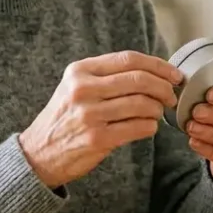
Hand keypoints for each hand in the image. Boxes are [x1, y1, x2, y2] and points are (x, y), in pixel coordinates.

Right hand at [19, 50, 181, 187]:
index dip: (158, 65)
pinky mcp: (97, 138)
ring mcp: (90, 114)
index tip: (174, 75)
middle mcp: (83, 89)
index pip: (129, 59)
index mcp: (80, 71)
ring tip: (156, 113)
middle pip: (139, 80)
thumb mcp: (75, 87)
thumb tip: (153, 71)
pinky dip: (150, 127)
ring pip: (142, 104)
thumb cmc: (65, 118)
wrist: (38, 153)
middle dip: (164, 88)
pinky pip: (138, 127)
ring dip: (157, 110)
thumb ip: (106, 75)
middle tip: (171, 96)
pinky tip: (147, 127)